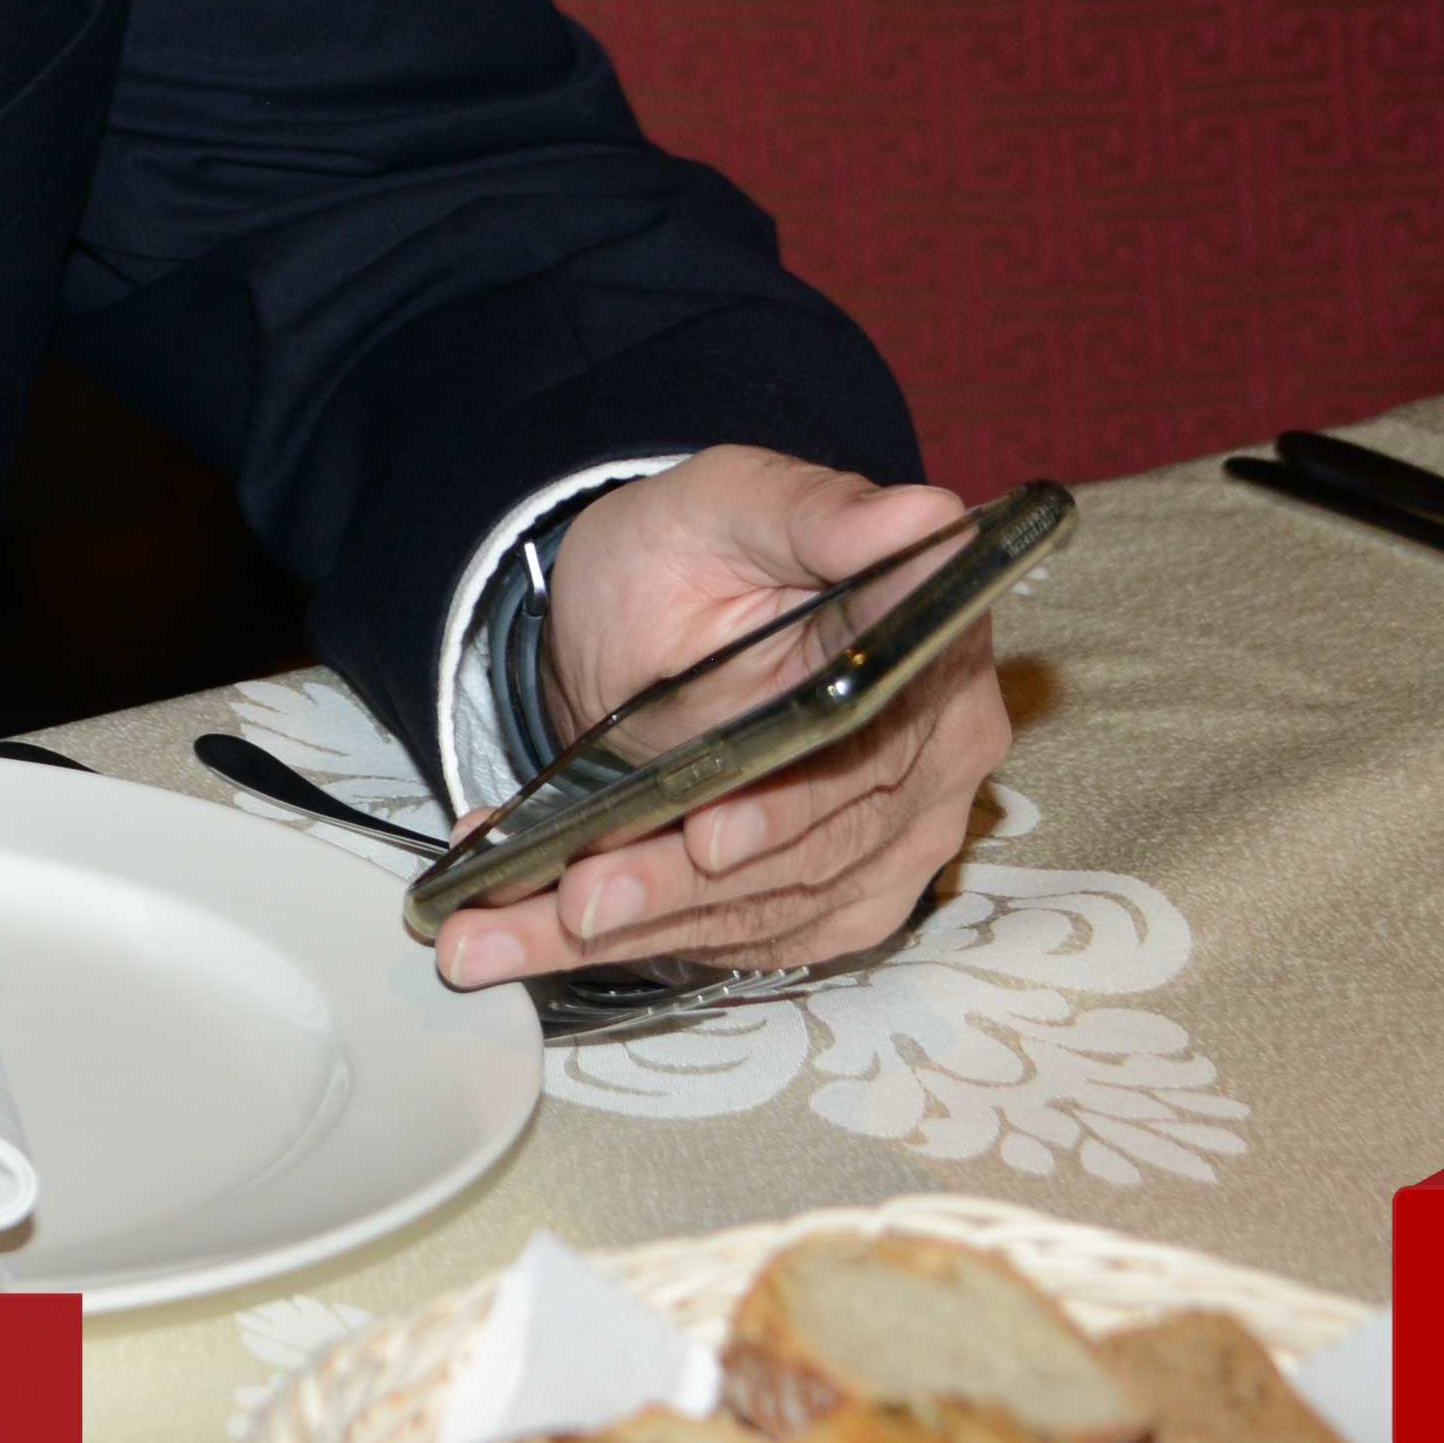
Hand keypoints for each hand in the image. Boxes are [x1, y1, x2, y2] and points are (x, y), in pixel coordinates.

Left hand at [432, 451, 1010, 992]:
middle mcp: (936, 759)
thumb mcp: (731, 502)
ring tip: (507, 934)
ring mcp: (893, 838)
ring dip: (637, 928)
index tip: (704, 840)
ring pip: (765, 908)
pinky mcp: (837, 896)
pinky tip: (536, 937)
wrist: (649, 606)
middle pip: (811, 848)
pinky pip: (743, 938)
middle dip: (680, 884)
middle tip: (572, 900)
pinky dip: (635, 941)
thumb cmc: (697, 544)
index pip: (871, 747)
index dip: (789, 805)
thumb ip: (817, 516)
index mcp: (934, 652)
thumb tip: (922, 516)